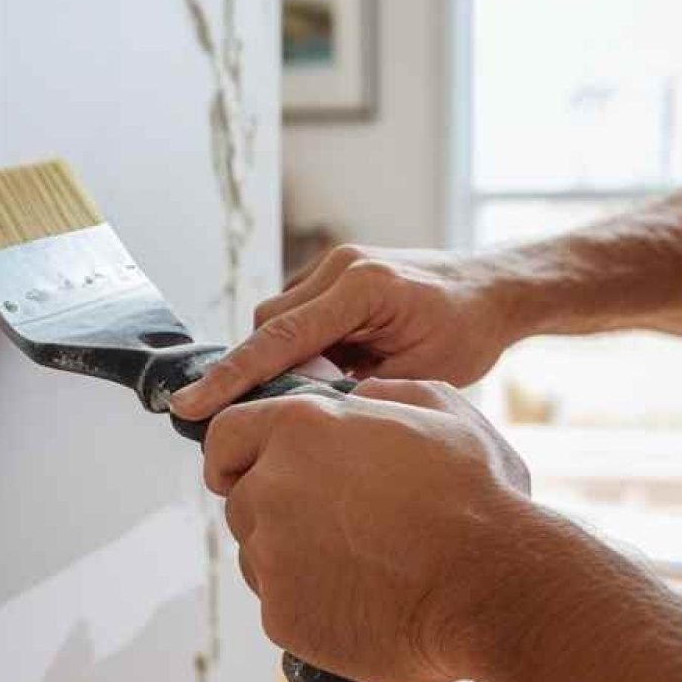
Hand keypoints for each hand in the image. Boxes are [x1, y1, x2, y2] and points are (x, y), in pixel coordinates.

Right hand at [170, 246, 514, 421]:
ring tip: (329, 386)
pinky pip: (297, 313)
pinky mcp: (334, 272)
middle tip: (276, 417)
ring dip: (286, 357)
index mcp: (363, 289)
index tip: (189, 404)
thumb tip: (296, 405)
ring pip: (278, 319)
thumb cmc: (466, 332)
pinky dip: (301, 343)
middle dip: (262, 370)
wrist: (493, 288)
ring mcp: (334, 264)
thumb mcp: (418, 374)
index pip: (280, 338)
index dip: (231, 376)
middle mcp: (340, 267)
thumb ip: (353, 386)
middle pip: (269, 325)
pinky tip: (335, 367)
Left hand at [204, 378, 530, 681]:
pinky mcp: (280, 614)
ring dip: (291, 556)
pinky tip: (359, 601)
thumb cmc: (476, 495)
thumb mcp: (441, 412)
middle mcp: (270, 485)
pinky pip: (280, 603)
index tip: (238, 471)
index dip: (230, 454)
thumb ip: (385, 393)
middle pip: (244, 499)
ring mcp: (270, 553)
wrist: (494, 587)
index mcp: (299, 427)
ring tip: (359, 564)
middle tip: (335, 524)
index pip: (224, 434)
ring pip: (259, 554)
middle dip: (276, 508)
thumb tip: (359, 395)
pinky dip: (309, 604)